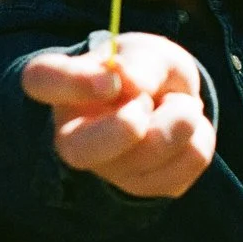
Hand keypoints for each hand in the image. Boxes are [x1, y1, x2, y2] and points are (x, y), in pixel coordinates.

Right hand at [21, 33, 213, 199]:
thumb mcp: (148, 53)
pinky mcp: (148, 188)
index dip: (74, 82)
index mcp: (64, 88)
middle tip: (147, 104)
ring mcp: (107, 170)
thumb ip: (142, 64)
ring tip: (175, 103)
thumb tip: (132, 84)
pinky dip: (201, 134)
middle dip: (124, 127)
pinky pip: (189, 160)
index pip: (41, 80)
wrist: (167, 102)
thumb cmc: (145, 72)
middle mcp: (74, 135)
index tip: (111, 81)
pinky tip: (185, 130)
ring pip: (152, 150)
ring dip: (183, 114)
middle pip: (79, 149)